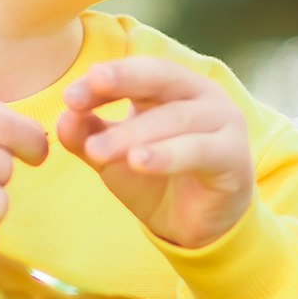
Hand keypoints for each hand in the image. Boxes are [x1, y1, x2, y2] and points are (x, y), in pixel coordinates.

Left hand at [56, 58, 254, 248]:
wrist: (196, 227)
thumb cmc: (156, 180)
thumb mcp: (112, 158)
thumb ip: (89, 137)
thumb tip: (64, 118)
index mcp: (171, 86)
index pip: (136, 71)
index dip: (104, 80)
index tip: (70, 98)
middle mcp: (201, 95)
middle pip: (160, 78)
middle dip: (120, 83)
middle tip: (80, 99)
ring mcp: (223, 122)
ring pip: (176, 119)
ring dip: (133, 134)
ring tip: (98, 151)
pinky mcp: (234, 156)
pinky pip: (199, 151)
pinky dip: (168, 155)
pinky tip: (139, 163)